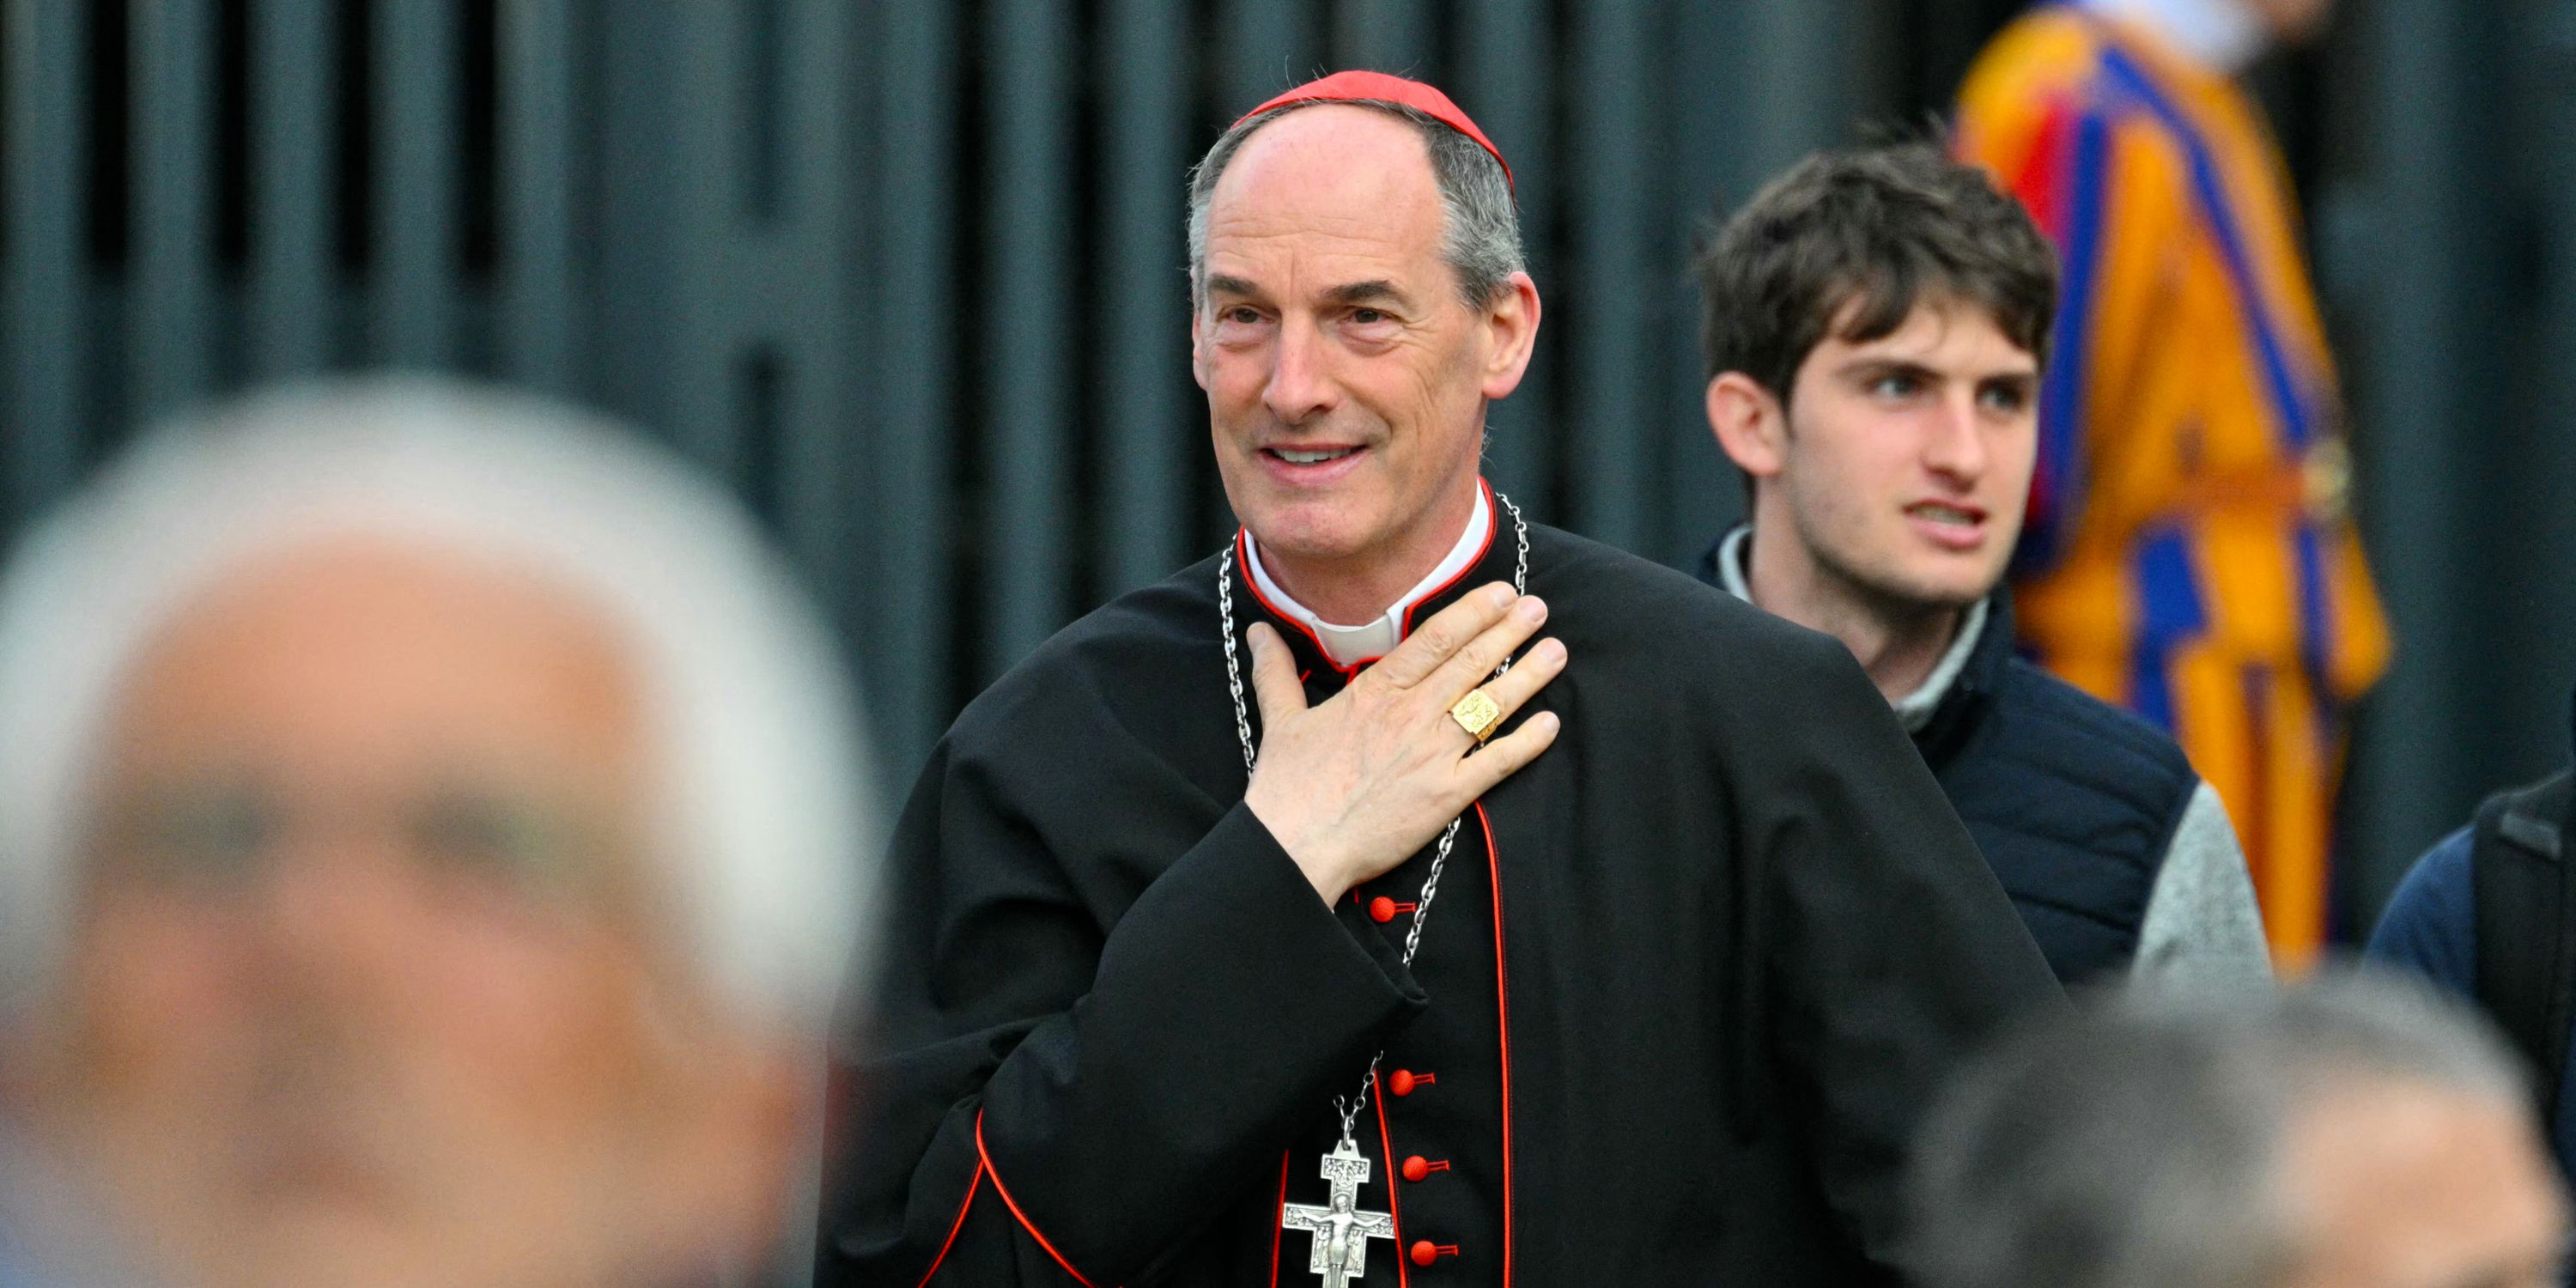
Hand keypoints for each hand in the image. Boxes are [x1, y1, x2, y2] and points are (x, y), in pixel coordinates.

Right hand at [1241, 582, 1566, 903]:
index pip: (1435, 639)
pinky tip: (1550, 724)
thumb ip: (1275, 670)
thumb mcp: (1279, 718)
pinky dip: (1527, 742)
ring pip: (1491, 705)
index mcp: (1375, 692)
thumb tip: (1258, 630)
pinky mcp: (1447, 795)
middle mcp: (1411, 715)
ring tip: (1555, 652)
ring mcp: (1433, 754)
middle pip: (1471, 664)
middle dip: (1509, 632)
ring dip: (1527, 676)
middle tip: (1539, 609)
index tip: (1502, 592)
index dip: (1474, 611)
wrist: (1296, 846)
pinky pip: (1497, 762)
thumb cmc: (1287, 787)